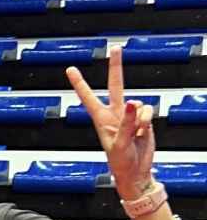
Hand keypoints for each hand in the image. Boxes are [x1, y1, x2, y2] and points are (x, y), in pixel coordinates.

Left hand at [66, 45, 155, 198]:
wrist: (136, 171)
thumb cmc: (120, 161)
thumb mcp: (118, 143)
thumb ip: (126, 122)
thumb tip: (133, 102)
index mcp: (100, 119)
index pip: (88, 97)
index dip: (80, 83)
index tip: (70, 68)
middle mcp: (114, 113)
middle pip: (116, 85)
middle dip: (116, 66)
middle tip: (116, 48)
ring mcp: (129, 115)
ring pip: (138, 104)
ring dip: (139, 118)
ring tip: (134, 135)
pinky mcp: (143, 119)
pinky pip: (148, 112)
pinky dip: (147, 122)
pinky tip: (142, 133)